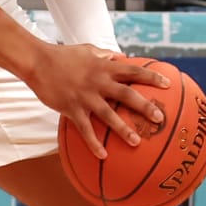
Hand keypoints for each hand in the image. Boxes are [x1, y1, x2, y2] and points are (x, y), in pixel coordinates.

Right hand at [27, 45, 172, 158]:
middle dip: (145, 106)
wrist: (37, 61)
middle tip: (161, 118)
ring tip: (137, 142)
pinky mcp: (71, 108)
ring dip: (124, 129)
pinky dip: (94, 143)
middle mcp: (98, 82)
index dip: (152, 77)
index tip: (168, 84)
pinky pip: (85, 129)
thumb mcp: (88, 50)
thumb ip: (106, 55)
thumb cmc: (64, 55)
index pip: (133, 71)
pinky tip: (103, 155)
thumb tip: (122, 57)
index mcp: (105, 67)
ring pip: (108, 115)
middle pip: (127, 95)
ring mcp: (85, 96)